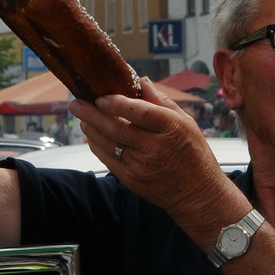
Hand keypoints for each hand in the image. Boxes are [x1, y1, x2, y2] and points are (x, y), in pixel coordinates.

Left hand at [72, 79, 245, 237]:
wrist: (198, 194)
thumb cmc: (194, 154)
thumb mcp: (186, 122)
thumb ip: (161, 101)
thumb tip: (141, 80)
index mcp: (171, 128)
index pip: (140, 113)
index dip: (118, 104)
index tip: (101, 97)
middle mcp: (155, 147)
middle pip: (116, 128)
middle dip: (92, 114)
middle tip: (76, 103)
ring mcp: (141, 165)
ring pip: (108, 143)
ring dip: (91, 128)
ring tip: (82, 116)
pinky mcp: (132, 179)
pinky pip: (108, 159)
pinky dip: (96, 145)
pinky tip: (92, 135)